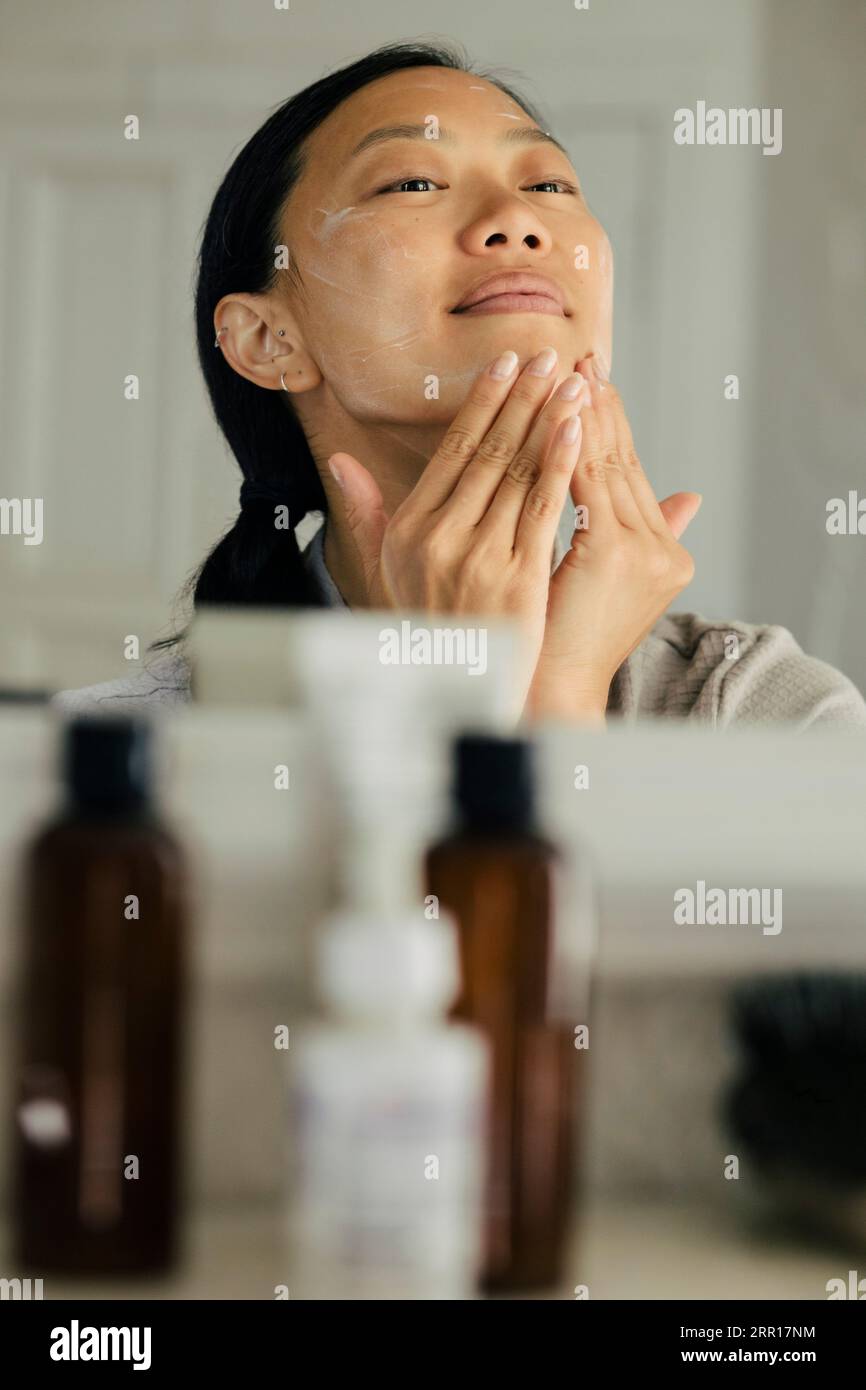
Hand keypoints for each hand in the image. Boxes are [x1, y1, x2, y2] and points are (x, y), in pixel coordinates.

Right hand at [328, 347, 589, 708]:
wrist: (457, 692)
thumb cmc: (428, 629)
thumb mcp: (387, 571)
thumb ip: (368, 512)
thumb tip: (340, 460)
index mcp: (410, 530)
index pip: (452, 451)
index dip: (482, 403)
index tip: (507, 365)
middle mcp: (439, 538)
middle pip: (487, 452)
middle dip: (521, 398)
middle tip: (549, 355)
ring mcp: (478, 558)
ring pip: (518, 472)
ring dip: (547, 419)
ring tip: (573, 382)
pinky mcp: (517, 579)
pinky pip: (542, 508)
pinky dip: (559, 464)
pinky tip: (576, 429)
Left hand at [527, 358, 701, 722]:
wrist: (556, 690)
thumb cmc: (569, 640)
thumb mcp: (612, 581)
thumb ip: (653, 533)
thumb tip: (691, 497)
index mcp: (662, 552)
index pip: (630, 472)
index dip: (610, 424)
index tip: (591, 379)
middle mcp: (660, 549)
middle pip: (622, 461)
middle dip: (598, 406)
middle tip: (579, 357)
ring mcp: (640, 551)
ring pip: (607, 465)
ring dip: (585, 413)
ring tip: (568, 370)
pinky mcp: (612, 554)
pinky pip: (587, 485)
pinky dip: (571, 446)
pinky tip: (558, 412)